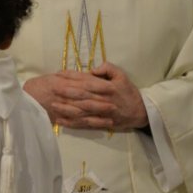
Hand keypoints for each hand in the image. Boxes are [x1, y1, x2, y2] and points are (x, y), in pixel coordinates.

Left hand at [25, 64, 147, 130]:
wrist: (141, 112)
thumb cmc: (129, 92)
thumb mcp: (122, 76)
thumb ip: (108, 68)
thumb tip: (93, 68)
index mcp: (107, 87)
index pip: (86, 80)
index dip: (71, 77)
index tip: (58, 73)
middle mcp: (103, 100)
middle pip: (81, 95)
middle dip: (65, 92)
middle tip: (50, 88)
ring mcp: (101, 113)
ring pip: (81, 111)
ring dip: (65, 108)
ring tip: (52, 104)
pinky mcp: (100, 123)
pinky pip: (84, 124)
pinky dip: (71, 123)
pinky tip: (60, 120)